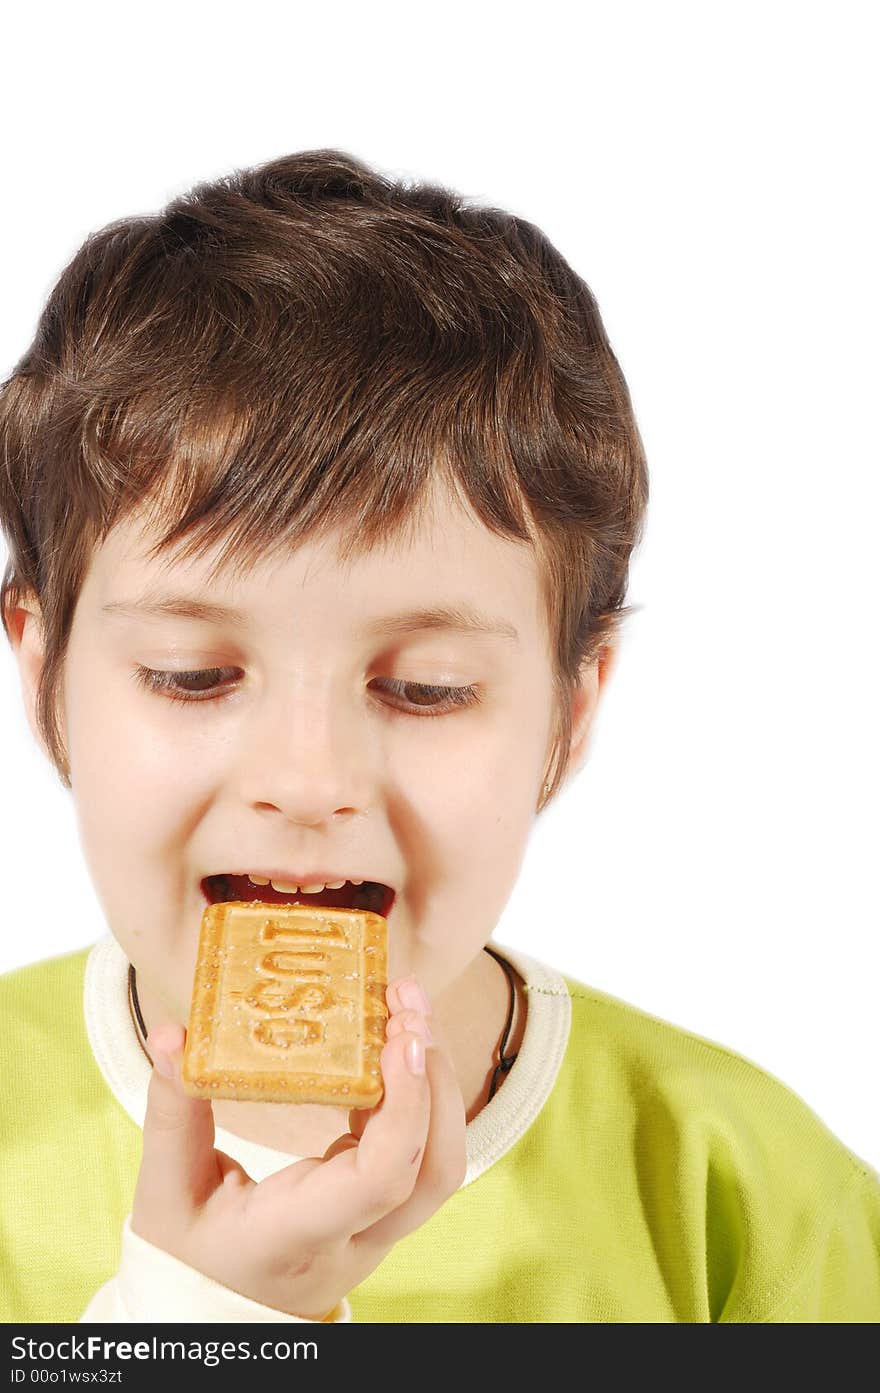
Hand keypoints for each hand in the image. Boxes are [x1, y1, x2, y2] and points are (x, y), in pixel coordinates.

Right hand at [130, 978, 466, 1318]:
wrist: (212, 1315)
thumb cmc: (186, 1257)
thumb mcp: (164, 1193)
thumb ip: (170, 1113)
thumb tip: (169, 1033)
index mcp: (295, 1236)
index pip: (379, 1182)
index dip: (405, 1109)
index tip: (399, 1039)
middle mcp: (351, 1240)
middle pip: (432, 1171)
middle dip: (434, 1079)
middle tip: (406, 1002)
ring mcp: (374, 1231)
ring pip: (438, 1165)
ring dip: (435, 1081)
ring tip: (407, 1008)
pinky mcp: (379, 1210)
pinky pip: (419, 1154)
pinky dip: (418, 1093)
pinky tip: (390, 1040)